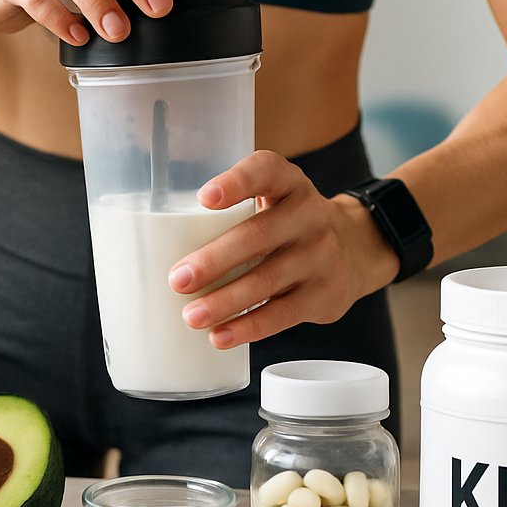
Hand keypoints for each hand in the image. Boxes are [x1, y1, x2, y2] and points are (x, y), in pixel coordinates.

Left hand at [167, 151, 400, 348]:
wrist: (355, 250)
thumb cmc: (287, 224)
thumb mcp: (271, 200)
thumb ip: (228, 211)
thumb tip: (151, 243)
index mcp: (288, 184)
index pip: (266, 171)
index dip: (237, 182)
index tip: (204, 198)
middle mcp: (309, 215)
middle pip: (259, 235)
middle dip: (214, 260)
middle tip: (177, 280)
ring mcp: (321, 256)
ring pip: (268, 280)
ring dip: (225, 301)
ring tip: (190, 316)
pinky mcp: (325, 295)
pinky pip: (282, 313)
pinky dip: (249, 327)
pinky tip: (220, 335)